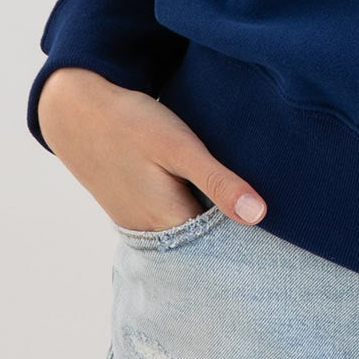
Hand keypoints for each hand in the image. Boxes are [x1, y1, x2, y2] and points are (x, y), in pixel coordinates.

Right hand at [36, 66, 268, 231]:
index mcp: (169, 224)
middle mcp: (154, 232)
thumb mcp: (180, 147)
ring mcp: (142, 221)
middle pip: (206, 243)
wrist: (76, 111)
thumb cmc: (132, 124)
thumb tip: (259, 215)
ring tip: (251, 209)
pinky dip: (194, 210)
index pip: (222, 247)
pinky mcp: (137, 206)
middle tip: (273, 222)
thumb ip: (218, 181)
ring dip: (214, 221)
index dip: (251, 240)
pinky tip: (212, 195)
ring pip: (190, 230)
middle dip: (234, 233)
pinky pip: (174, 218)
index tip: (282, 234)